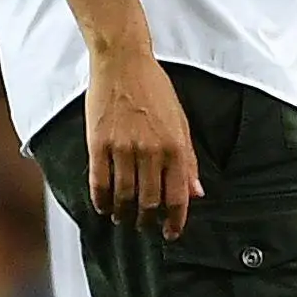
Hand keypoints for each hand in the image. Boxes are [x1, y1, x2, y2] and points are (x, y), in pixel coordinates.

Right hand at [86, 46, 202, 239]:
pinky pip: (99, 183)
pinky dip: (102, 200)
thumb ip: (188, 159)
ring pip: (124, 197)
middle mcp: (151, 150)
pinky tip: (104, 206)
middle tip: (145, 226)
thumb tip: (197, 192)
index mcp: (175, 145)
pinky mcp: (99, 144)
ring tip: (123, 218)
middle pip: (149, 202)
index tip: (171, 234)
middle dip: (148, 221)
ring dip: (124, 214)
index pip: (178, 196)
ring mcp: (123, 148)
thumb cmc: (154, 89)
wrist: (123, 62)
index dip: (175, 221)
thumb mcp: (181, 121)